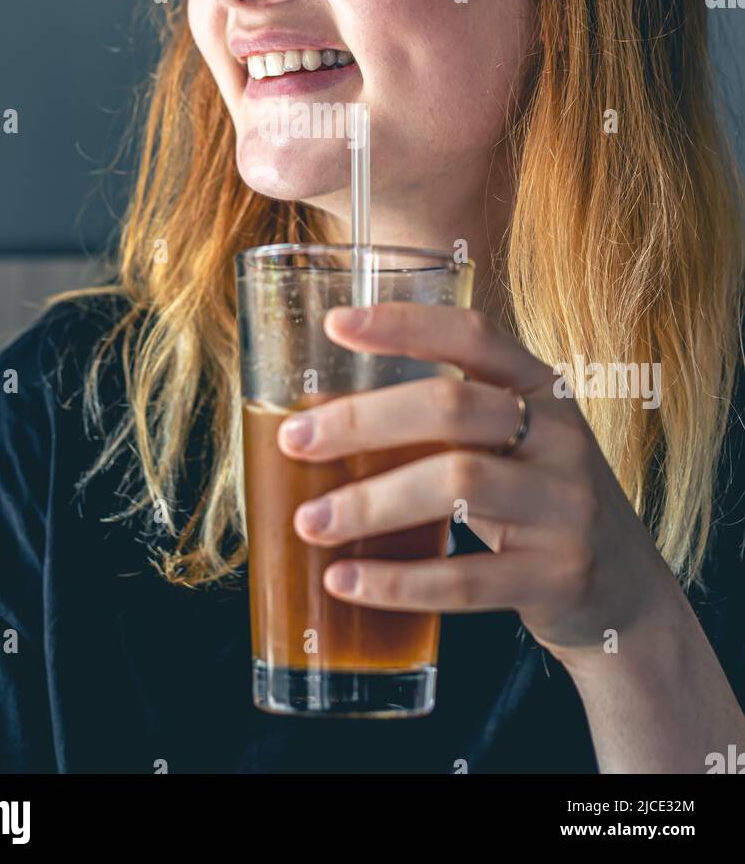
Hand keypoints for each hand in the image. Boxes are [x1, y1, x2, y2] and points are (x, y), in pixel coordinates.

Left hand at [277, 303, 677, 666]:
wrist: (623, 592)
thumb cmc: (536, 501)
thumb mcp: (510, 445)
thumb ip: (442, 423)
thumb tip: (317, 415)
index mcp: (543, 388)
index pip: (474, 335)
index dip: (405, 324)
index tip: (334, 325)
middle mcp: (562, 436)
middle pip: (453, 407)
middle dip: (363, 421)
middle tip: (295, 440)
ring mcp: (567, 507)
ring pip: (457, 484)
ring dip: (370, 502)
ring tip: (309, 522)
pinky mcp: (559, 576)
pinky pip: (467, 579)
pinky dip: (397, 581)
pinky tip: (345, 581)